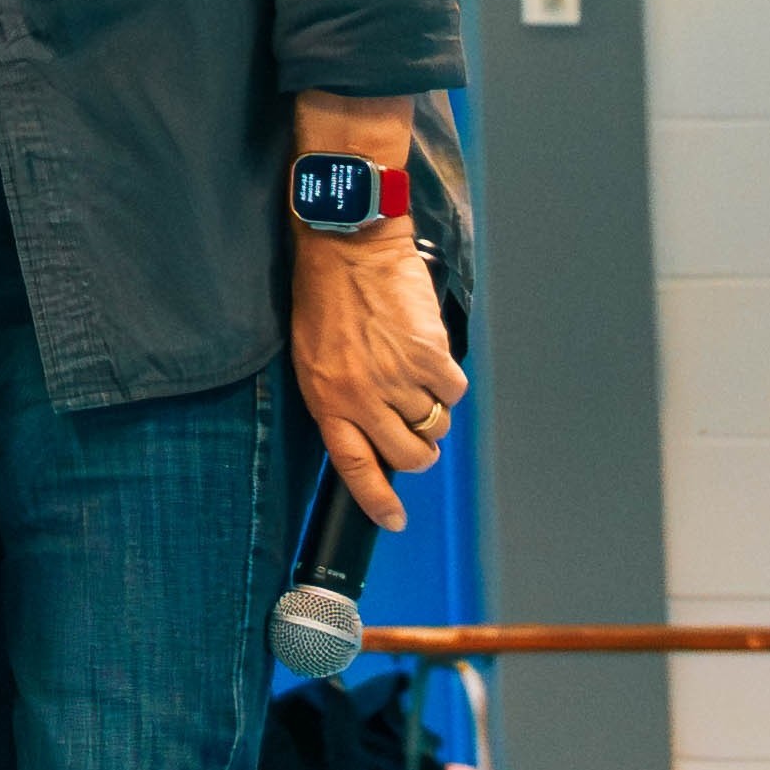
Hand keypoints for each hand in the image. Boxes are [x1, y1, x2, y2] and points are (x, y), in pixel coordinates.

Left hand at [287, 210, 466, 523]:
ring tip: (417, 381)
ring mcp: (398, 378)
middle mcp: (363, 397)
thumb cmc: (325, 302)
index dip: (376, 499)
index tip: (393, 520)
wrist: (346, 249)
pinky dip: (449, 381)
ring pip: (437, 424)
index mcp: (327, 401)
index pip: (354, 466)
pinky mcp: (430, 355)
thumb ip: (340, 401)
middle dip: (421, 452)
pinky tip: (430, 358)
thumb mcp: (314, 361)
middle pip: (409, 455)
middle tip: (419, 434)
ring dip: (434, 411)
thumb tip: (373, 434)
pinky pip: (455, 391)